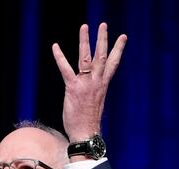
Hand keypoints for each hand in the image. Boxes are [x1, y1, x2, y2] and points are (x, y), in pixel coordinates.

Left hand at [52, 22, 126, 142]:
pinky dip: (60, 57)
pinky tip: (55, 46)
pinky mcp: (73, 89)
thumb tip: (92, 87)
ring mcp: (85, 85)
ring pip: (86, 58)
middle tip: (103, 24)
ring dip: (85, 40)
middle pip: (102, 56)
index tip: (122, 37)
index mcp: (103, 85)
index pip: (113, 64)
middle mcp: (96, 82)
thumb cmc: (89, 122)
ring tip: (85, 26)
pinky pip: (66, 69)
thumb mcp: (96, 103)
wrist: (86, 134)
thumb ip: (94, 90)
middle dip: (103, 39)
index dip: (118, 49)